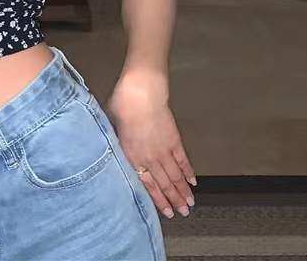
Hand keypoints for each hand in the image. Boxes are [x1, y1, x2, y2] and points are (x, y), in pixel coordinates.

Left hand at [105, 74, 196, 220]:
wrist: (140, 93)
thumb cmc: (122, 105)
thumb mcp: (112, 127)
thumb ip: (117, 142)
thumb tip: (115, 148)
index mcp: (132, 156)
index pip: (147, 185)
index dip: (158, 200)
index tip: (166, 212)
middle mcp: (149, 158)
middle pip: (164, 184)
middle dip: (174, 200)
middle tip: (183, 213)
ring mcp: (164, 150)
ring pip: (175, 176)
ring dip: (184, 191)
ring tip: (190, 204)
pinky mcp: (174, 139)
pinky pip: (183, 160)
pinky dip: (188, 171)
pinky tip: (193, 181)